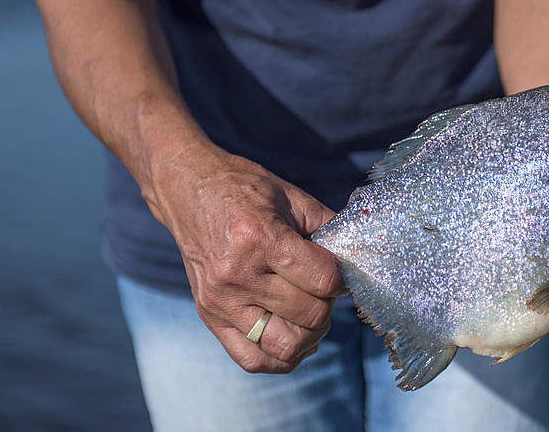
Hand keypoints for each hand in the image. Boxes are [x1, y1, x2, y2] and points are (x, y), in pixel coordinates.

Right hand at [144, 149, 342, 372]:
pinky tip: (293, 337)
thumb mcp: (292, 198)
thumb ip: (329, 229)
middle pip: (309, 315)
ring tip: (310, 314)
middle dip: (327, 304)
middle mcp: (237, 275)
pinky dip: (281, 358)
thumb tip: (360, 259)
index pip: (323, 281)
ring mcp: (220, 301)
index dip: (341, 279)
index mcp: (260, 239)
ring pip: (285, 346)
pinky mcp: (209, 317)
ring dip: (309, 335)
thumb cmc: (244, 190)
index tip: (337, 270)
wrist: (188, 189)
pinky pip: (252, 360)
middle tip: (323, 289)